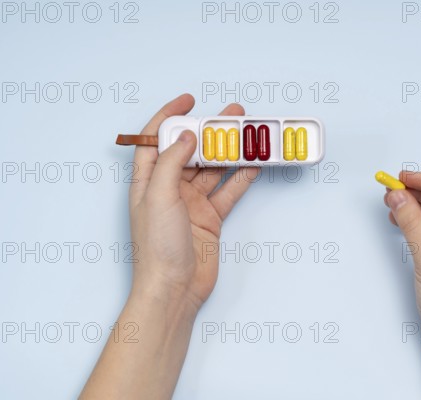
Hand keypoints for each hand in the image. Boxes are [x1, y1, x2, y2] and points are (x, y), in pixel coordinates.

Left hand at [129, 93, 258, 312]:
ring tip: (249, 135)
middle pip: (191, 151)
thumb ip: (172, 162)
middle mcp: (169, 189)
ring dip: (231, 152)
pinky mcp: (211, 217)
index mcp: (148, 181)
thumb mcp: (158, 197)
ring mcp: (192, 203)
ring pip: (214, 169)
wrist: (174, 288)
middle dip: (210, 131)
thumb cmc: (157, 247)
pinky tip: (255, 164)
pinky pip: (229, 191)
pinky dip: (242, 178)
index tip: (189, 101)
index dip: (170, 116)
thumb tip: (188, 136)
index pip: (156, 140)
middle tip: (232, 115)